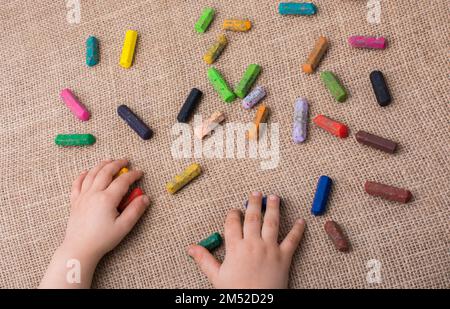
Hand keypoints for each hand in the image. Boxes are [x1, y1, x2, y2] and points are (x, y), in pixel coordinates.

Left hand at [64, 159, 149, 260]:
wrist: (79, 248)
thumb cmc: (102, 240)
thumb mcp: (123, 227)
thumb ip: (135, 210)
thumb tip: (145, 198)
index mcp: (107, 199)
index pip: (122, 181)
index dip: (133, 175)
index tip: (140, 173)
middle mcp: (94, 194)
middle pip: (106, 172)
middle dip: (117, 163)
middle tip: (125, 161)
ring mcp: (82, 196)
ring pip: (91, 174)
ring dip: (101, 165)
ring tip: (109, 161)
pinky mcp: (75, 202)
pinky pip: (77, 183)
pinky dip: (82, 175)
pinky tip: (86, 171)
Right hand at [188, 192, 305, 288]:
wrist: (255, 304)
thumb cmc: (236, 292)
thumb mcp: (217, 276)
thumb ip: (204, 259)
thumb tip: (190, 248)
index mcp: (235, 248)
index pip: (233, 224)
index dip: (233, 214)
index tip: (235, 210)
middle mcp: (253, 244)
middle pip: (253, 218)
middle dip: (254, 203)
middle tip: (256, 193)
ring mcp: (269, 249)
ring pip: (272, 223)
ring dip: (274, 208)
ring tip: (275, 197)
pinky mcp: (284, 257)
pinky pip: (292, 240)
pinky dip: (298, 230)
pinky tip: (302, 221)